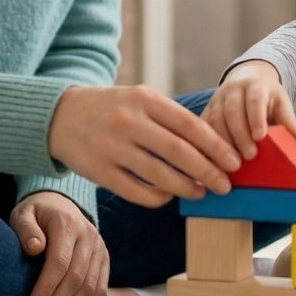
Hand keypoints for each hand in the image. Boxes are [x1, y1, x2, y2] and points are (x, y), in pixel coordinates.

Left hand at [11, 191, 108, 295]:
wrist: (60, 203)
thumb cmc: (36, 213)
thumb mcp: (24, 214)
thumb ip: (26, 229)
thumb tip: (34, 248)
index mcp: (67, 223)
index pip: (60, 262)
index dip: (46, 288)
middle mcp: (88, 235)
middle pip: (76, 279)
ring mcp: (99, 247)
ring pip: (89, 288)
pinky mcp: (104, 258)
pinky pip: (100, 289)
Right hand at [48, 85, 240, 207]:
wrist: (61, 115)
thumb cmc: (112, 107)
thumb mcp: (139, 98)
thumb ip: (170, 117)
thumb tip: (211, 144)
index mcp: (144, 99)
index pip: (189, 124)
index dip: (215, 146)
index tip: (234, 161)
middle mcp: (129, 121)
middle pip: (179, 152)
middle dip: (208, 171)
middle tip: (226, 184)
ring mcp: (112, 147)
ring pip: (160, 175)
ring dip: (187, 188)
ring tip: (201, 192)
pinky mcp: (99, 171)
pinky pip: (137, 192)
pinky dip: (158, 197)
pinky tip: (169, 196)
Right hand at [202, 60, 295, 160]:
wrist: (247, 77)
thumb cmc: (268, 96)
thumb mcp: (281, 103)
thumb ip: (289, 123)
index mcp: (255, 85)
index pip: (255, 100)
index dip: (256, 118)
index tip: (260, 137)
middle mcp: (233, 89)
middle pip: (233, 111)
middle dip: (240, 135)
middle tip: (249, 156)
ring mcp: (217, 98)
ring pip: (216, 120)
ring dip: (222, 142)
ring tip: (232, 163)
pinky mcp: (206, 109)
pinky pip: (203, 127)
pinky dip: (207, 144)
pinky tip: (214, 160)